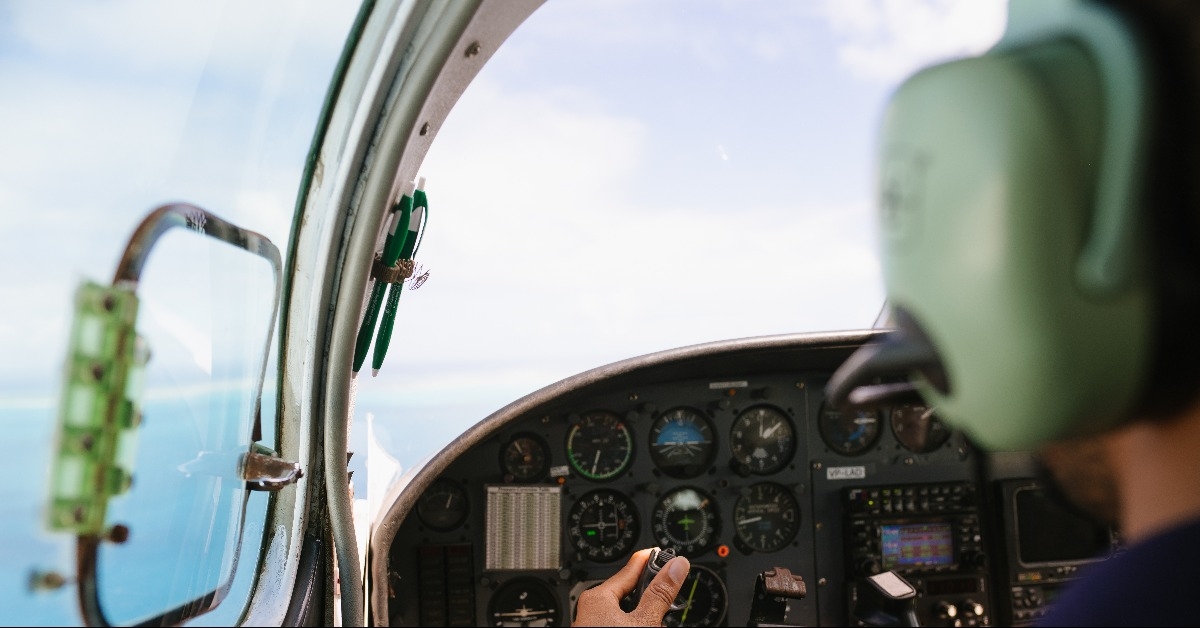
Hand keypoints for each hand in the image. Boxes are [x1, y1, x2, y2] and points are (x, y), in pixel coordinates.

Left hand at [572, 548, 690, 625]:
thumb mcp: (643, 622)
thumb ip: (660, 595)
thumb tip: (677, 566)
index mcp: (598, 597)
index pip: (631, 568)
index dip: (653, 560)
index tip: (668, 554)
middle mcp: (591, 610)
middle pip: (630, 593)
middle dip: (652, 598)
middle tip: (671, 600)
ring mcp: (593, 625)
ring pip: (626, 614)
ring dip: (646, 616)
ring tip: (659, 622)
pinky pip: (620, 624)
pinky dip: (636, 624)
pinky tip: (647, 626)